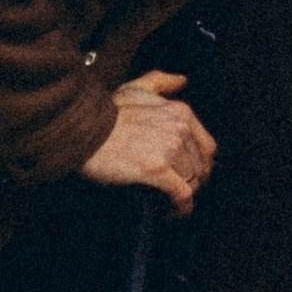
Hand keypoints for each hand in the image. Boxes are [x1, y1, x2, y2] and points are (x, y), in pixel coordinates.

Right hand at [78, 69, 215, 211]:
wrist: (84, 130)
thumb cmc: (106, 112)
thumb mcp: (135, 88)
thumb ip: (160, 82)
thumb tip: (181, 81)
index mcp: (179, 112)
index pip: (207, 146)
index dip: (201, 164)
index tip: (192, 174)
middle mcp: (179, 128)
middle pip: (200, 166)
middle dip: (192, 182)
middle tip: (178, 191)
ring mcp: (169, 148)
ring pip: (191, 181)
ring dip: (184, 195)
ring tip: (171, 201)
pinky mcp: (157, 169)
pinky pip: (181, 194)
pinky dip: (181, 207)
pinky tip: (173, 211)